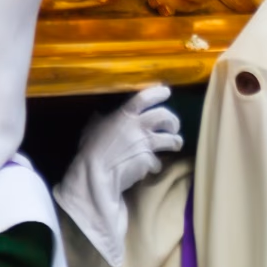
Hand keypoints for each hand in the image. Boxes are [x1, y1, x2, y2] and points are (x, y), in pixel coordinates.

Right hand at [55, 86, 181, 266]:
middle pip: (165, 116)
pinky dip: (155, 165)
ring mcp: (147, 144)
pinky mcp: (149, 161)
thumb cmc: (91, 149)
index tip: (166, 92)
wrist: (95, 174)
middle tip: (173, 127)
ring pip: (171, 140)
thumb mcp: (92, 127)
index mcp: (125, 115)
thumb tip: (101, 113)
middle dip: (173, 121)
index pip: (146, 97)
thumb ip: (102, 119)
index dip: (158, 93)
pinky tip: (152, 168)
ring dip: (175, 142)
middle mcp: (140, 126)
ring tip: (176, 144)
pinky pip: (157, 162)